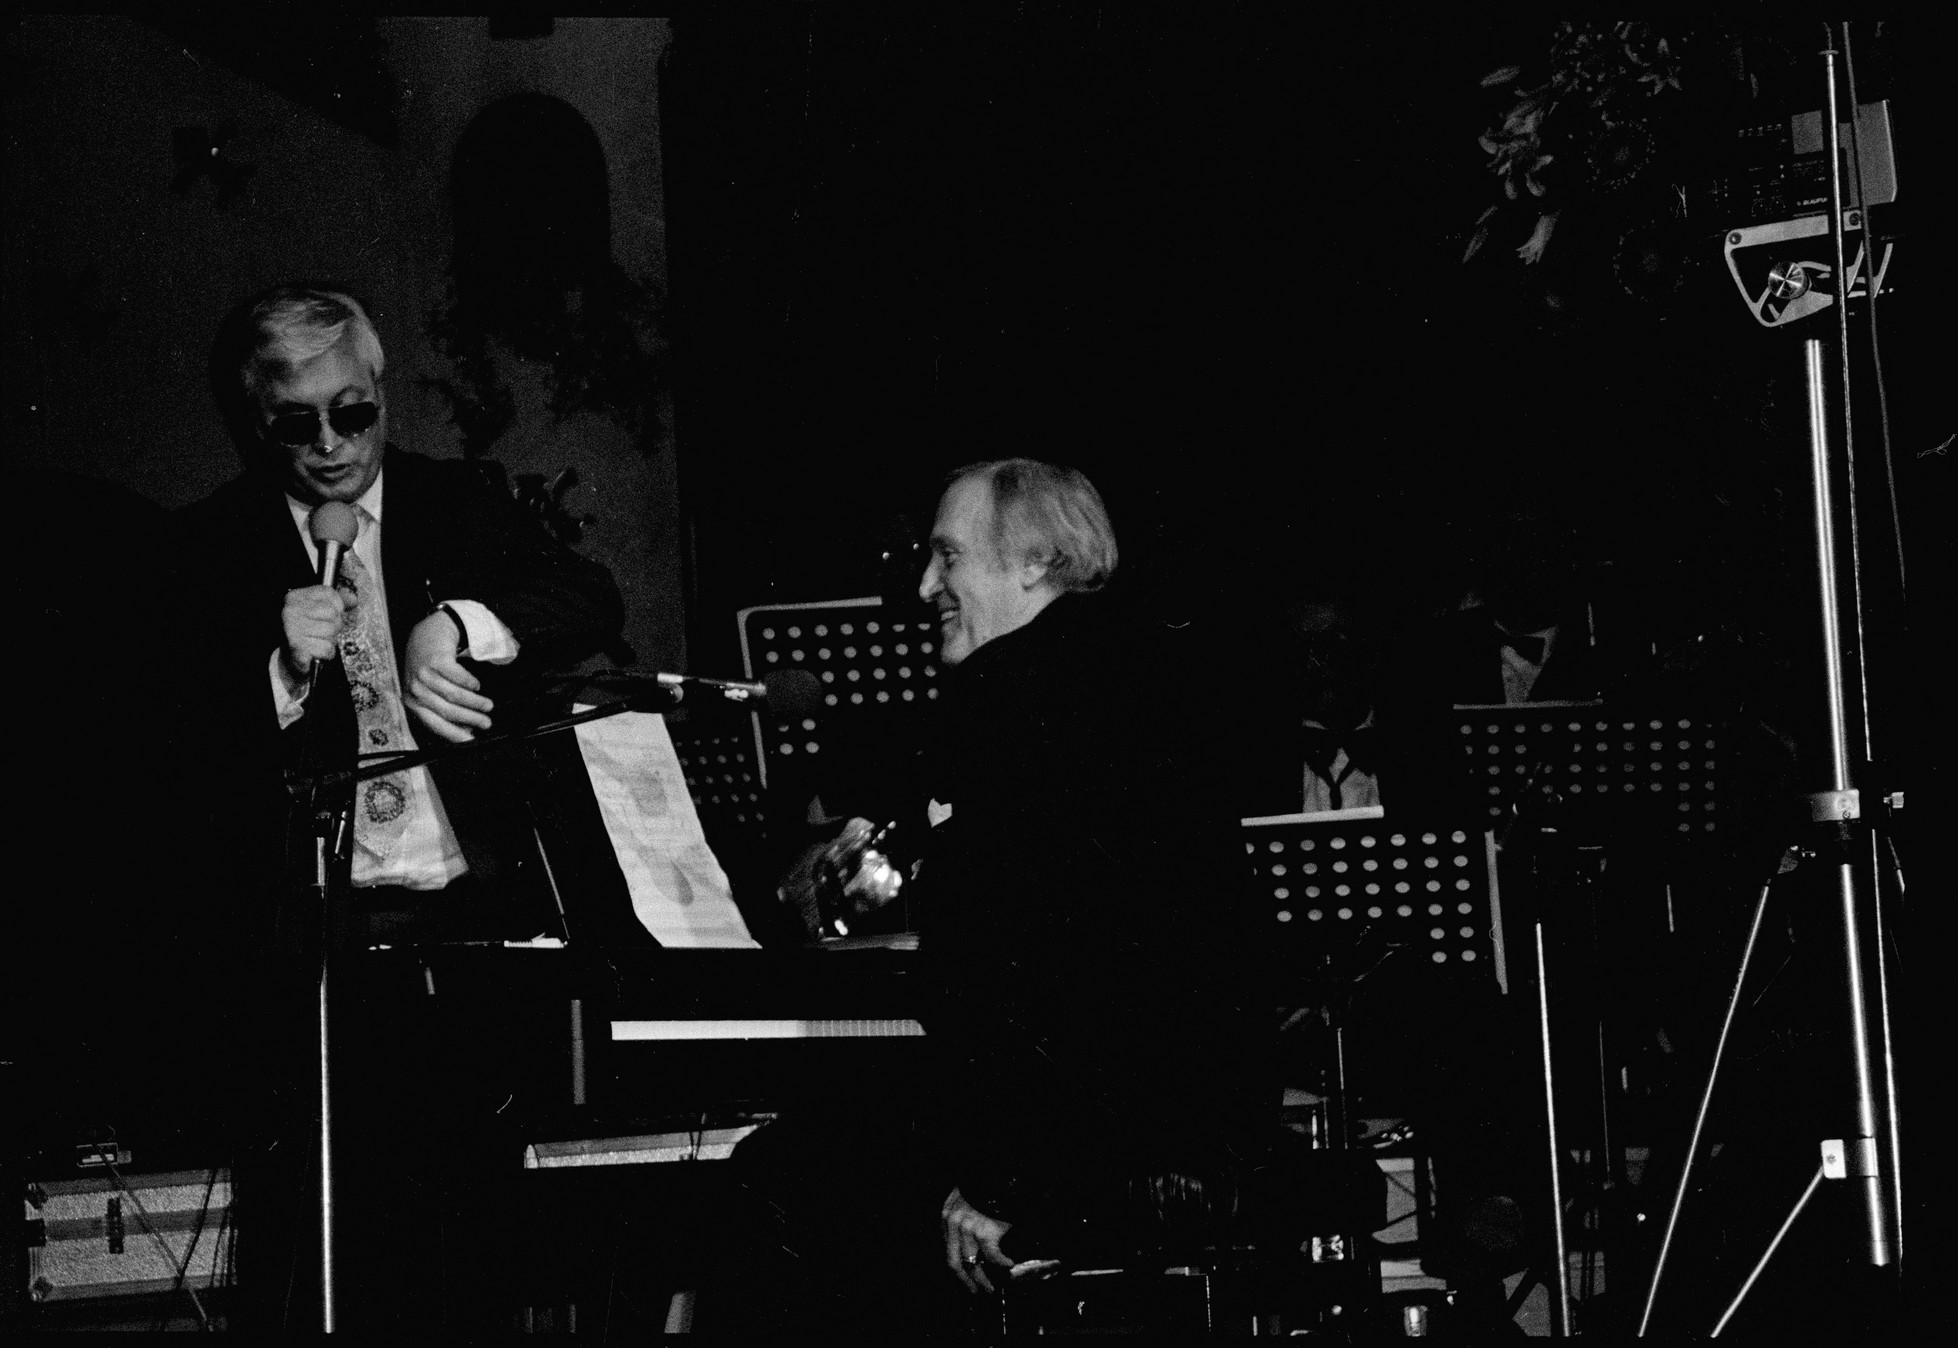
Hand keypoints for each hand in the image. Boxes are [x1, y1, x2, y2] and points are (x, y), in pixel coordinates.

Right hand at [281, 584, 349, 680]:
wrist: (287, 658)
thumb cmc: (306, 631)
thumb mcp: (318, 610)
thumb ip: (337, 601)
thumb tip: (353, 599)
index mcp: (295, 597)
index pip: (329, 593)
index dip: (336, 606)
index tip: (327, 616)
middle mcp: (291, 610)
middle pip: (332, 613)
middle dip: (334, 626)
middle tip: (321, 632)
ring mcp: (292, 628)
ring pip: (331, 631)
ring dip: (330, 640)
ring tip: (317, 641)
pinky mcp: (296, 646)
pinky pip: (327, 648)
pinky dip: (326, 653)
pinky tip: (315, 652)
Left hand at [403, 612, 494, 742]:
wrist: (427, 634)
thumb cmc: (429, 667)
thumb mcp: (429, 690)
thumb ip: (443, 711)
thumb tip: (466, 730)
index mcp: (412, 702)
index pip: (434, 724)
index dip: (455, 734)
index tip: (472, 740)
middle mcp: (415, 689)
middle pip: (447, 710)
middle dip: (471, 719)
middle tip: (487, 723)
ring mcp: (424, 674)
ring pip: (454, 695)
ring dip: (475, 702)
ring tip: (488, 705)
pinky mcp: (436, 660)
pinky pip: (459, 677)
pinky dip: (471, 683)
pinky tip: (475, 685)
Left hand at [941, 1187, 1014, 1293]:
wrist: (1000, 1173)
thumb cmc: (986, 1185)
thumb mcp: (964, 1198)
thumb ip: (960, 1217)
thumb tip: (968, 1243)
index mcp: (946, 1216)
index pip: (947, 1249)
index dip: (956, 1266)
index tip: (964, 1276)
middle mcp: (953, 1224)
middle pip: (954, 1262)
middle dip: (965, 1280)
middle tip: (974, 1291)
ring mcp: (968, 1229)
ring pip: (973, 1264)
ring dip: (982, 1279)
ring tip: (989, 1287)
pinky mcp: (985, 1233)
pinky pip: (993, 1256)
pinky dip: (1002, 1262)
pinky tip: (1008, 1264)